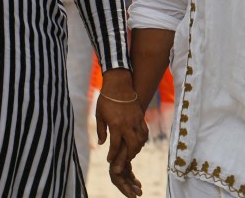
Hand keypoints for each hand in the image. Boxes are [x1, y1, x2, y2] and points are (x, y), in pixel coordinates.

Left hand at [95, 71, 147, 196]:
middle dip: (127, 156)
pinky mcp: (140, 117)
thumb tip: (102, 143)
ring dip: (136, 149)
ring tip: (131, 154)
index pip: (115, 146)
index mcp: (116, 125)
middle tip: (122, 161)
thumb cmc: (106, 99)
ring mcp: (136, 121)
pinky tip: (139, 143)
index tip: (109, 161)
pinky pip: (145, 132)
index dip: (112, 156)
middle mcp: (127, 125)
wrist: (118, 84)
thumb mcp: (99, 114)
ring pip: (140, 140)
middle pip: (132, 147)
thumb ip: (101, 130)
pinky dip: (142, 140)